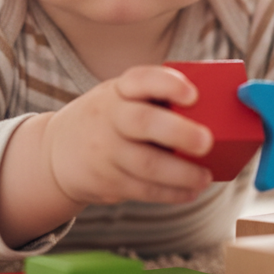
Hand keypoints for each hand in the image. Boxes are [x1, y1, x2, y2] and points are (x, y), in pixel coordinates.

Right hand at [41, 66, 214, 206]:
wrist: (57, 152)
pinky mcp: (108, 181)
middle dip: (177, 132)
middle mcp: (110, 117)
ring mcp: (107, 151)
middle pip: (142, 122)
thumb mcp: (121, 98)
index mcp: (118, 90)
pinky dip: (170, 193)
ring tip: (205, 177)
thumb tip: (216, 113)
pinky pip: (143, 190)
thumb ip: (155, 100)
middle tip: (206, 142)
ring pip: (145, 164)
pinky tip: (190, 191)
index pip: (140, 79)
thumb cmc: (108, 119)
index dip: (167, 84)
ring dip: (180, 173)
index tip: (192, 93)